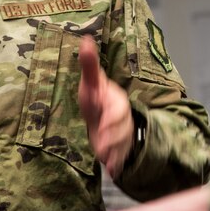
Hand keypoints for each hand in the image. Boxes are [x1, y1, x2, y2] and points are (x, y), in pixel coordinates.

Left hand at [77, 35, 132, 176]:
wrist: (106, 115)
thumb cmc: (96, 98)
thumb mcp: (91, 82)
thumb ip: (89, 64)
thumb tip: (85, 39)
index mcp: (115, 99)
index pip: (117, 106)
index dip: (111, 115)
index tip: (103, 123)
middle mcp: (121, 116)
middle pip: (122, 126)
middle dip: (113, 136)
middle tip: (103, 148)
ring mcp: (122, 132)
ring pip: (123, 142)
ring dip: (115, 151)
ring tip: (105, 161)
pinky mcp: (120, 147)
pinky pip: (122, 155)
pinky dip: (118, 163)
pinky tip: (113, 171)